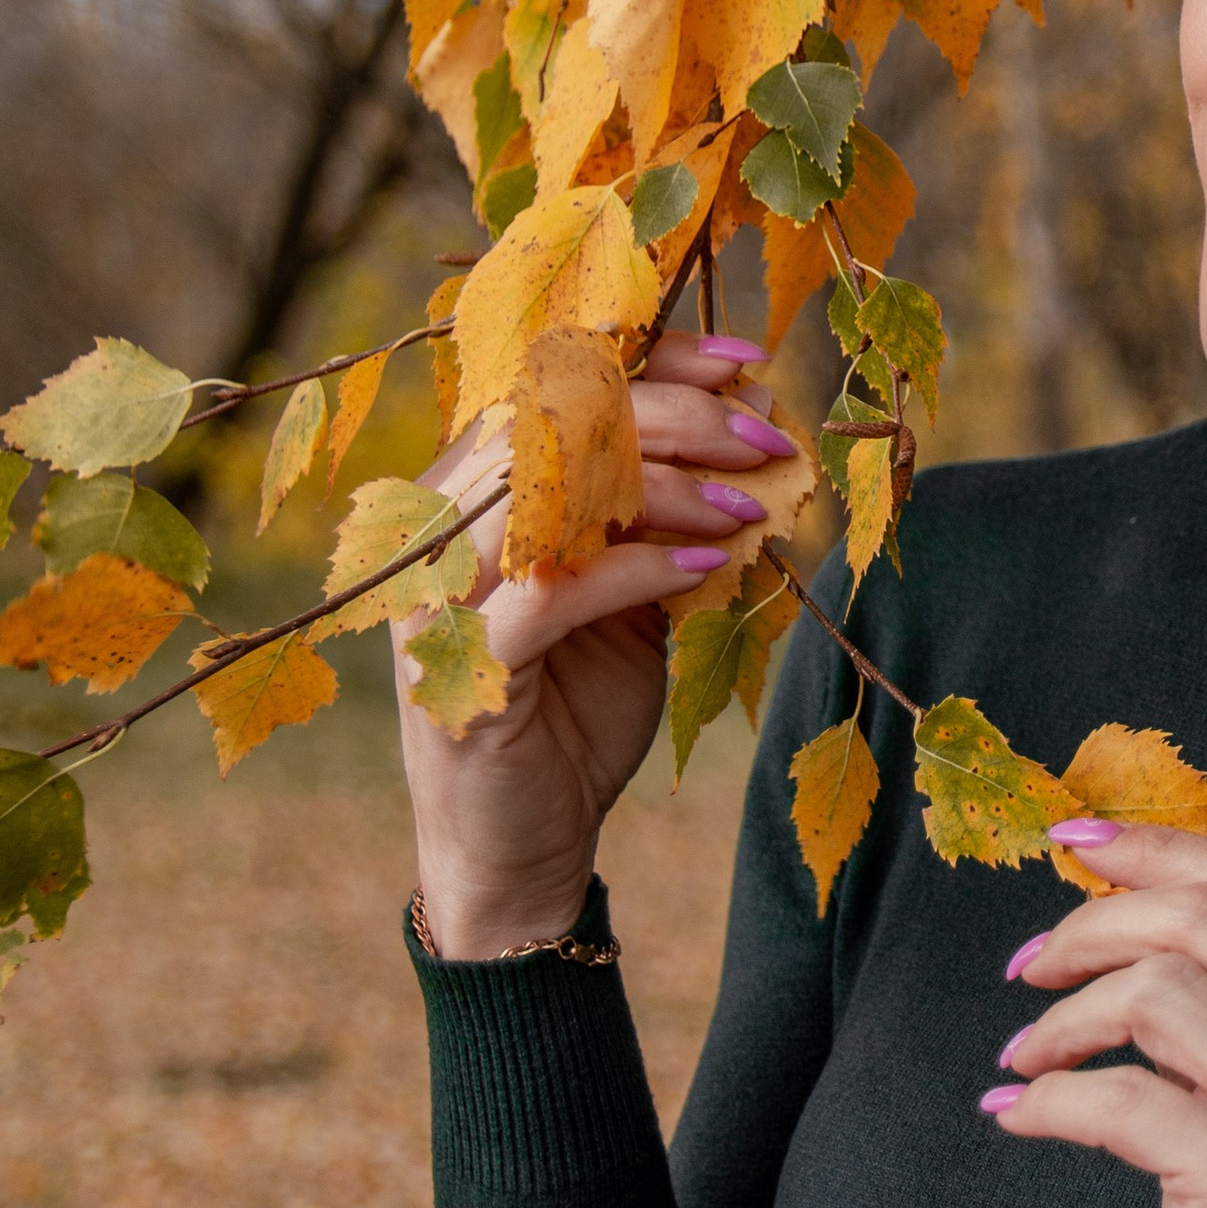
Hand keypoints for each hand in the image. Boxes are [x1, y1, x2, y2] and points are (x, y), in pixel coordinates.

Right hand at [394, 330, 803, 959]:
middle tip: (770, 440)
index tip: (746, 365)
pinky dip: (636, 570)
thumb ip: (666, 514)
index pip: (553, 381)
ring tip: (746, 511)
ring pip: (548, 492)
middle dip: (679, 418)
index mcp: (469, 491)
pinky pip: (553, 591)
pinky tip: (702, 571)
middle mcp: (436, 531)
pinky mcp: (465, 671)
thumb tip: (755, 425)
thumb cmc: (577, 710)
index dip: (652, 359)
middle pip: (553, 420)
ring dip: (666, 489)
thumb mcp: (633, 595)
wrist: (524, 848)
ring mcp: (438, 601)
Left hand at [986, 829, 1206, 1207]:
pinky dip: (1049, 1099)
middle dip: (1094, 924)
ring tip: (1028, 1057)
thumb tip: (1125, 908)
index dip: (1162, 847)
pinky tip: (1021, 1116)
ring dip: (1064, 1017)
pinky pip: (1119, 1099)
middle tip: (1029, 969)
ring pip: (1159, 994)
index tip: (1075, 842)